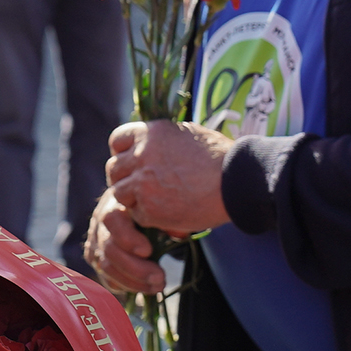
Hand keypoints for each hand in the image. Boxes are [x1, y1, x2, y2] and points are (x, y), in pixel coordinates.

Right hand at [85, 188, 162, 294]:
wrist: (139, 207)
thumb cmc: (156, 205)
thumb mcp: (162, 206)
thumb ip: (167, 218)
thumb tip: (178, 234)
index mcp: (116, 203)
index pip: (113, 220)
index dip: (128, 239)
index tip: (148, 251)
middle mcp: (101, 223)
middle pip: (109, 249)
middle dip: (136, 268)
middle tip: (160, 278)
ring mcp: (96, 242)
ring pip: (106, 267)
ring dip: (133, 282)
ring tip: (158, 285)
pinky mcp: (97, 258)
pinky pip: (106, 277)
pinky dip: (125, 286)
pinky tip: (145, 287)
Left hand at [104, 119, 232, 235]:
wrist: (237, 182)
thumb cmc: (220, 158)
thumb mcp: (188, 134)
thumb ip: (162, 141)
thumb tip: (151, 147)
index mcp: (150, 133)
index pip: (117, 140)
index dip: (122, 152)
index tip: (132, 161)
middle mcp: (141, 155)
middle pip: (113, 168)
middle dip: (124, 178)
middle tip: (142, 187)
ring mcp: (143, 183)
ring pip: (120, 194)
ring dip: (134, 199)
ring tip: (157, 202)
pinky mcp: (150, 209)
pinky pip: (137, 215)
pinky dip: (149, 217)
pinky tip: (168, 213)